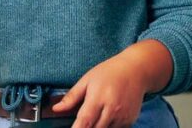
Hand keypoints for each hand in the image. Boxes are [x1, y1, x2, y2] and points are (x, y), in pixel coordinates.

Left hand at [52, 40, 172, 127]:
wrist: (136, 70)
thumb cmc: (109, 72)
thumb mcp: (87, 80)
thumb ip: (72, 96)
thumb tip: (56, 109)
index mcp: (98, 98)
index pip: (84, 121)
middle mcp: (112, 109)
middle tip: (82, 121)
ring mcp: (122, 116)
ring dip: (98, 127)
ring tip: (97, 113)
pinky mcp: (130, 120)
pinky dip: (109, 126)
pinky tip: (107, 115)